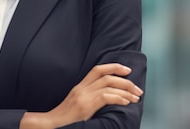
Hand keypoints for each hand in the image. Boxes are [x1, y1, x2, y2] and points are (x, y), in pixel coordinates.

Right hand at [20, 63, 142, 128]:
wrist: (51, 125)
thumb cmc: (65, 120)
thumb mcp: (76, 105)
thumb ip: (89, 99)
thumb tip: (109, 98)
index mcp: (80, 87)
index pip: (97, 69)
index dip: (114, 67)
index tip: (127, 70)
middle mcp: (81, 89)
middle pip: (107, 76)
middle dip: (126, 81)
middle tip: (138, 89)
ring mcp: (83, 96)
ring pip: (109, 85)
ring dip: (126, 90)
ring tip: (136, 97)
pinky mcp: (85, 106)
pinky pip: (105, 97)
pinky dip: (119, 98)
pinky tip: (126, 103)